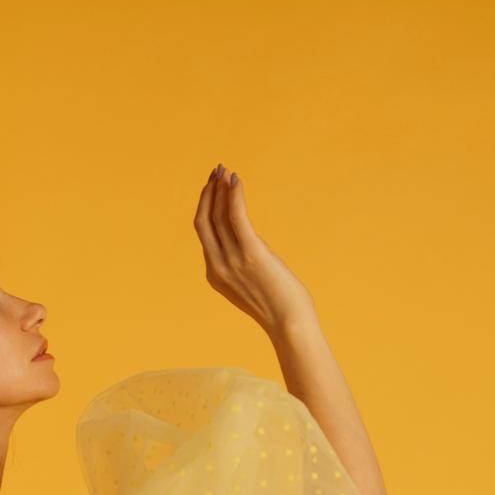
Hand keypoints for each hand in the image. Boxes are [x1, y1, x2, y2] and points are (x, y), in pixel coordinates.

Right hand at [193, 164, 315, 333]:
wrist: (289, 324)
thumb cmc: (278, 308)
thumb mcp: (251, 286)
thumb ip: (242, 267)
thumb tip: (250, 249)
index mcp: (214, 274)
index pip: (204, 233)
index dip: (206, 206)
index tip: (214, 187)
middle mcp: (217, 266)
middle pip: (204, 220)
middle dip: (208, 192)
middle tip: (216, 171)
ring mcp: (232, 260)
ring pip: (218, 215)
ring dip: (220, 188)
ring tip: (225, 170)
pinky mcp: (251, 253)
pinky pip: (237, 217)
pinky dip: (234, 195)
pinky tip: (236, 180)